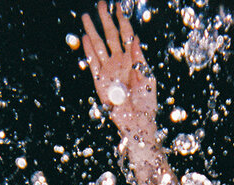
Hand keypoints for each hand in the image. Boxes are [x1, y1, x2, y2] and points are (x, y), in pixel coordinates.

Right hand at [81, 2, 157, 138]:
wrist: (137, 123)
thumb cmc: (147, 103)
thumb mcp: (148, 78)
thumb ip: (140, 58)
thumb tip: (135, 38)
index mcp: (133, 59)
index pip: (126, 35)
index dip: (123, 20)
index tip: (119, 6)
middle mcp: (119, 62)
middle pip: (111, 36)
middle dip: (106, 20)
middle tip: (101, 4)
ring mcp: (109, 70)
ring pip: (99, 46)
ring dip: (93, 31)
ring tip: (87, 17)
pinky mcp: (100, 81)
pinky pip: (93, 62)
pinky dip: (88, 50)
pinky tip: (86, 37)